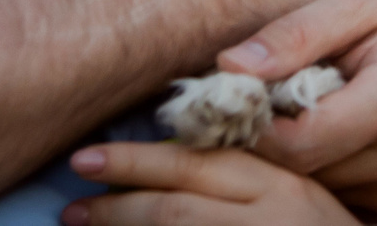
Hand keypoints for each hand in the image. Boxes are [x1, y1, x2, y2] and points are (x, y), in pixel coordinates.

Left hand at [61, 144, 350, 224]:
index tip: (92, 157)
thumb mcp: (302, 196)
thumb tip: (178, 162)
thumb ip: (253, 175)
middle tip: (73, 191)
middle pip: (180, 205)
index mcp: (284, 182)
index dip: (140, 160)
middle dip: (118, 197)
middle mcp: (271, 216)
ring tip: (77, 221)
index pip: (201, 164)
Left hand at [227, 0, 376, 221]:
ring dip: (300, 159)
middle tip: (262, 101)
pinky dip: (330, 170)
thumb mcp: (365, 2)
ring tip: (305, 110)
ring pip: (321, 189)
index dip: (255, 124)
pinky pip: (346, 197)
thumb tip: (229, 67)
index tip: (237, 98)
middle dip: (272, 140)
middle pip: (304, 172)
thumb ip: (297, 35)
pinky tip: (337, 131)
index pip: (296, 142)